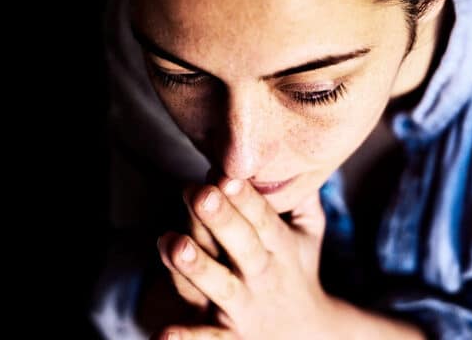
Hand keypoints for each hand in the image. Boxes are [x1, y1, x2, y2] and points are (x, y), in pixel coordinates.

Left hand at [155, 176, 331, 339]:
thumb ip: (303, 195)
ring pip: (220, 287)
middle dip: (222, 220)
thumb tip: (297, 150)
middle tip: (200, 193)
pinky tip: (162, 335)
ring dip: (197, 268)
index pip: (263, 219)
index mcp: (282, 248)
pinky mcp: (227, 338)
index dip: (245, 197)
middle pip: (243, 247)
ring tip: (172, 243)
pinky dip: (186, 339)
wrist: (309, 336)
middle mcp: (263, 277)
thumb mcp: (309, 232)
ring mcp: (243, 309)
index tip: (226, 173)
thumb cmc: (297, 270)